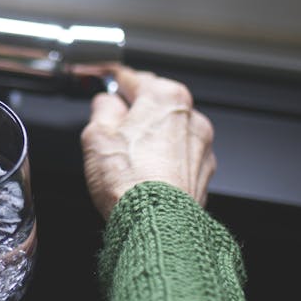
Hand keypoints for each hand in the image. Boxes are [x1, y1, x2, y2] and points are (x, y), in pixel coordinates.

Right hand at [80, 66, 215, 219]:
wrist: (156, 222)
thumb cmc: (130, 180)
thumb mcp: (96, 135)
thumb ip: (102, 108)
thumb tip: (107, 102)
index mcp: (165, 97)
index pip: (133, 78)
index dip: (113, 81)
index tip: (105, 81)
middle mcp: (191, 117)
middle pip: (156, 104)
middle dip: (134, 112)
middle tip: (110, 129)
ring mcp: (202, 146)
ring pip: (170, 131)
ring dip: (152, 137)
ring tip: (127, 157)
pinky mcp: (204, 173)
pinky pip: (180, 157)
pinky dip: (165, 160)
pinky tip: (145, 173)